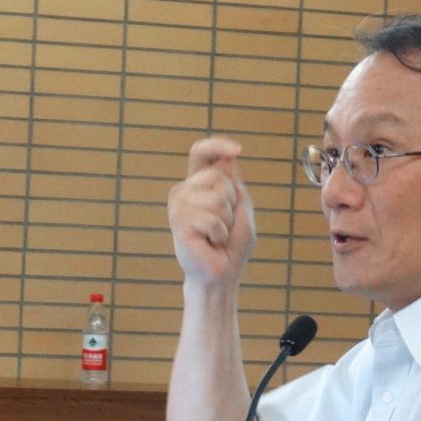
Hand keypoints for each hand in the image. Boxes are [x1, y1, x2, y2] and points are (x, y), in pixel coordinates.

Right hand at [168, 137, 253, 286]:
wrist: (221, 275)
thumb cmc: (232, 245)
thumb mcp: (241, 209)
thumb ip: (235, 184)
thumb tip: (227, 159)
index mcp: (198, 184)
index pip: (201, 153)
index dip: (216, 146)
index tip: (236, 150)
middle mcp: (185, 191)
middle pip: (218, 176)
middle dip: (232, 201)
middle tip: (224, 224)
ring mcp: (178, 206)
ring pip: (218, 198)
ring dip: (226, 222)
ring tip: (216, 236)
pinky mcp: (178, 223)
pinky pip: (211, 219)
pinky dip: (219, 234)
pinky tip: (209, 243)